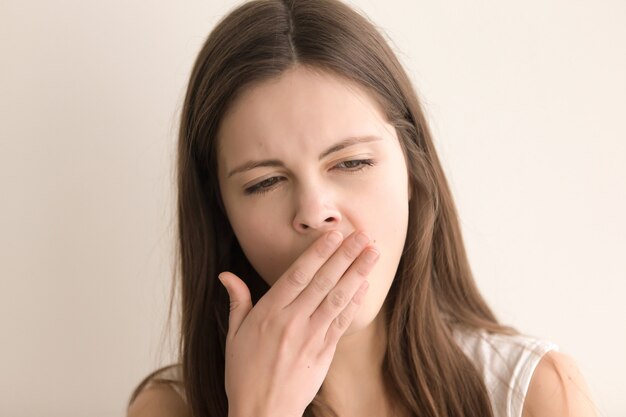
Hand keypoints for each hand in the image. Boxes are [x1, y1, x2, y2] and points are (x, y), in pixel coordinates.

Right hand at [218, 231, 378, 416]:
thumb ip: (237, 302)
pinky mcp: (324, 352)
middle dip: (345, 255)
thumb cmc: (244, 374)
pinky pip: (342, 322)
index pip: (298, 275)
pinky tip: (365, 285)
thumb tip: (226, 275)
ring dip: (358, 273)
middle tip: (363, 235)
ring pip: (338, 298)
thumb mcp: (234, 336)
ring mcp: (311, 337)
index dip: (318, 253)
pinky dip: (355, 302)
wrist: (262, 412)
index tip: (335, 234)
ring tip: (373, 253)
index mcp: (269, 313)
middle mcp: (292, 321)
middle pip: (324, 282)